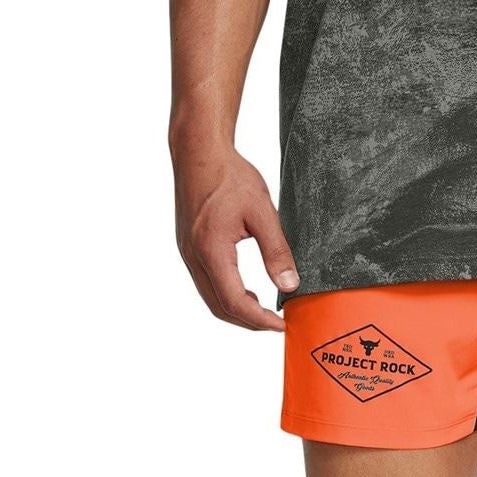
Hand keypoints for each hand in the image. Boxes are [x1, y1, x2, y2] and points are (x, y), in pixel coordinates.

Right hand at [172, 141, 297, 330]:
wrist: (197, 151)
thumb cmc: (229, 175)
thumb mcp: (263, 212)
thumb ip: (277, 251)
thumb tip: (290, 286)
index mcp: (211, 249)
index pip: (234, 301)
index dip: (259, 319)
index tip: (281, 324)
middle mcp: (193, 256)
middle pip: (219, 307)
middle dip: (248, 322)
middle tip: (275, 323)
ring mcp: (187, 253)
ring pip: (210, 298)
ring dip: (236, 311)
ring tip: (263, 310)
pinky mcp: (188, 247)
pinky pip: (205, 283)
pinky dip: (226, 295)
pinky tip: (246, 291)